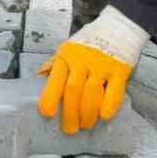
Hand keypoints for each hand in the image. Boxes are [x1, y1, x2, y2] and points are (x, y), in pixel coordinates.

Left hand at [38, 5, 148, 132]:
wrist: (116, 28)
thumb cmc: (88, 43)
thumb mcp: (67, 49)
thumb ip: (54, 64)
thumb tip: (37, 78)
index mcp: (66, 56)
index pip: (55, 79)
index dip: (50, 97)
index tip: (47, 114)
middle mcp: (83, 60)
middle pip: (73, 90)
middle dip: (70, 113)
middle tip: (69, 129)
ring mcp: (102, 65)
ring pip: (91, 92)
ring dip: (87, 113)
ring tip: (85, 126)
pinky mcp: (119, 70)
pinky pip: (114, 91)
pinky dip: (109, 105)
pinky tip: (104, 116)